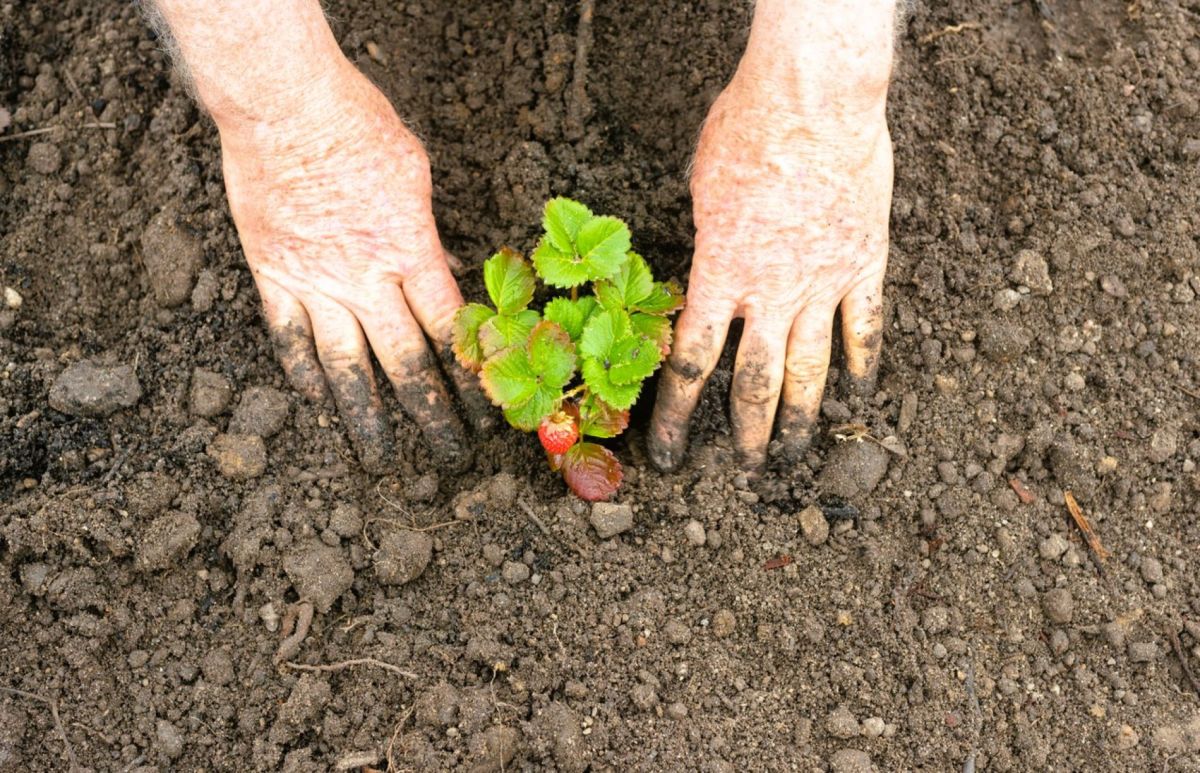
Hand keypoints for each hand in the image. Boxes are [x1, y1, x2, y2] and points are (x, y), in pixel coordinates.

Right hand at [215, 65, 482, 472]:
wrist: (283, 104)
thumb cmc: (358, 124)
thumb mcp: (416, 176)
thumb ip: (427, 236)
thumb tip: (441, 275)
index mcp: (410, 251)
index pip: (451, 331)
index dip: (474, 376)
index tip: (492, 409)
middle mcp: (365, 279)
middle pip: (404, 364)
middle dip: (431, 415)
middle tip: (448, 456)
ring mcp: (315, 282)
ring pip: (344, 367)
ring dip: (364, 417)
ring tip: (377, 458)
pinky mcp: (272, 274)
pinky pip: (288, 338)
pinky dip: (303, 376)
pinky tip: (317, 404)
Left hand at [648, 69, 892, 473]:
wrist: (815, 101)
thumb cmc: (747, 128)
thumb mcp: (700, 186)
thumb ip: (705, 237)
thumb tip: (707, 255)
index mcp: (718, 277)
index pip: (689, 366)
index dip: (676, 417)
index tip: (668, 453)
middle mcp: (770, 295)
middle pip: (754, 385)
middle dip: (745, 435)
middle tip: (742, 470)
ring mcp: (823, 284)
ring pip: (811, 370)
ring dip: (800, 418)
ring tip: (794, 453)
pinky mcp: (865, 265)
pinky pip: (866, 328)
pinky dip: (863, 364)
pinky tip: (860, 395)